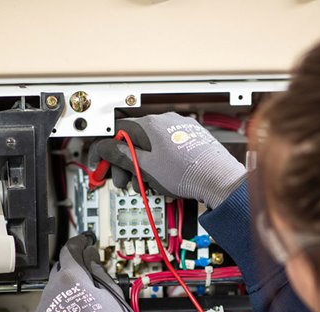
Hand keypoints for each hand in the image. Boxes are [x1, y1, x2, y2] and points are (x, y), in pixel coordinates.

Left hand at [32, 234, 129, 311]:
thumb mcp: (112, 295)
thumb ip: (100, 274)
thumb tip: (93, 261)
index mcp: (71, 276)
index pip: (71, 249)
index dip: (79, 242)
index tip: (84, 241)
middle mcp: (52, 289)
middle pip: (61, 269)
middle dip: (74, 269)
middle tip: (89, 275)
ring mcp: (44, 307)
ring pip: (54, 292)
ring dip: (66, 292)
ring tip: (84, 305)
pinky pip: (49, 311)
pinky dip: (59, 311)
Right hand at [88, 112, 245, 208]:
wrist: (219, 179)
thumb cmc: (187, 173)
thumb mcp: (146, 168)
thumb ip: (122, 155)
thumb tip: (107, 149)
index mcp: (152, 124)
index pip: (118, 131)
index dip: (105, 150)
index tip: (100, 162)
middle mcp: (166, 121)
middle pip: (135, 139)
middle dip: (126, 162)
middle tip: (123, 180)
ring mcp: (181, 128)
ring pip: (151, 144)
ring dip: (142, 164)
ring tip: (145, 183)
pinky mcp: (192, 137)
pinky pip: (167, 146)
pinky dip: (159, 160)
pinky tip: (161, 176)